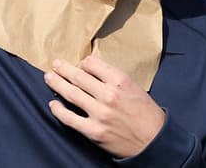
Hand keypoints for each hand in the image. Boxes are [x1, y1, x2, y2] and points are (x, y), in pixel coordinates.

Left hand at [45, 55, 165, 157]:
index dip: (82, 63)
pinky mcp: (94, 131)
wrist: (156, 142)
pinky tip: (53, 104)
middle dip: (63, 69)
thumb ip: (112, 79)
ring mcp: (100, 114)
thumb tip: (90, 70)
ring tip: (49, 78)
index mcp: (120, 81)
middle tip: (55, 65)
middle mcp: (108, 95)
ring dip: (56, 83)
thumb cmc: (146, 113)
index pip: (91, 63)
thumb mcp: (134, 88)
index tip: (79, 65)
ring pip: (70, 93)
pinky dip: (58, 110)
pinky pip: (69, 118)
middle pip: (77, 76)